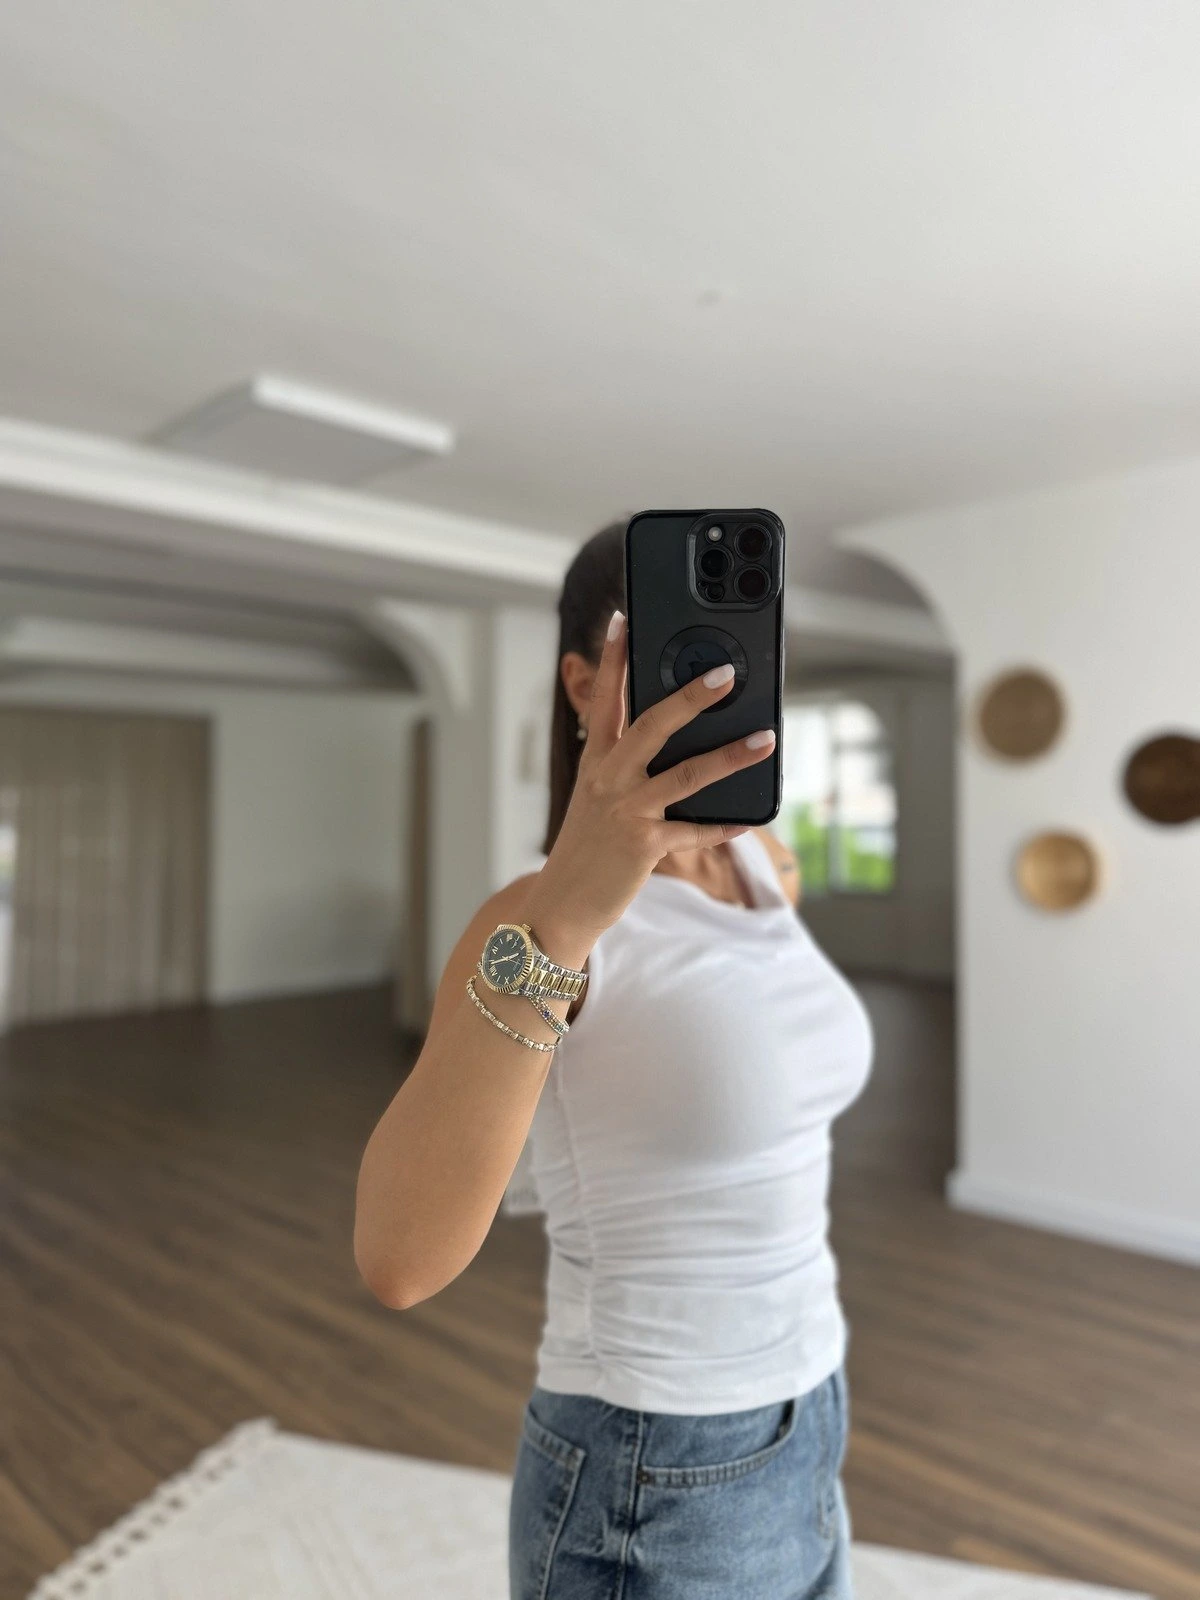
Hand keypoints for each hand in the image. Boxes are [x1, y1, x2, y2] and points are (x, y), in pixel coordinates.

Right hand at [523, 611, 775, 959]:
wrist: (561, 904)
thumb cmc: (586, 846)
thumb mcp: (598, 796)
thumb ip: (627, 764)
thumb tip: (673, 735)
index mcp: (595, 761)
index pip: (604, 699)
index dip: (614, 658)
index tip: (624, 619)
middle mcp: (608, 779)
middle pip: (651, 725)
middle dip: (690, 697)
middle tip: (726, 675)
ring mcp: (626, 812)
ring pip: (685, 775)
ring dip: (731, 756)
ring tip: (766, 739)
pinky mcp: (644, 846)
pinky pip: (694, 831)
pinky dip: (723, 825)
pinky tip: (749, 818)